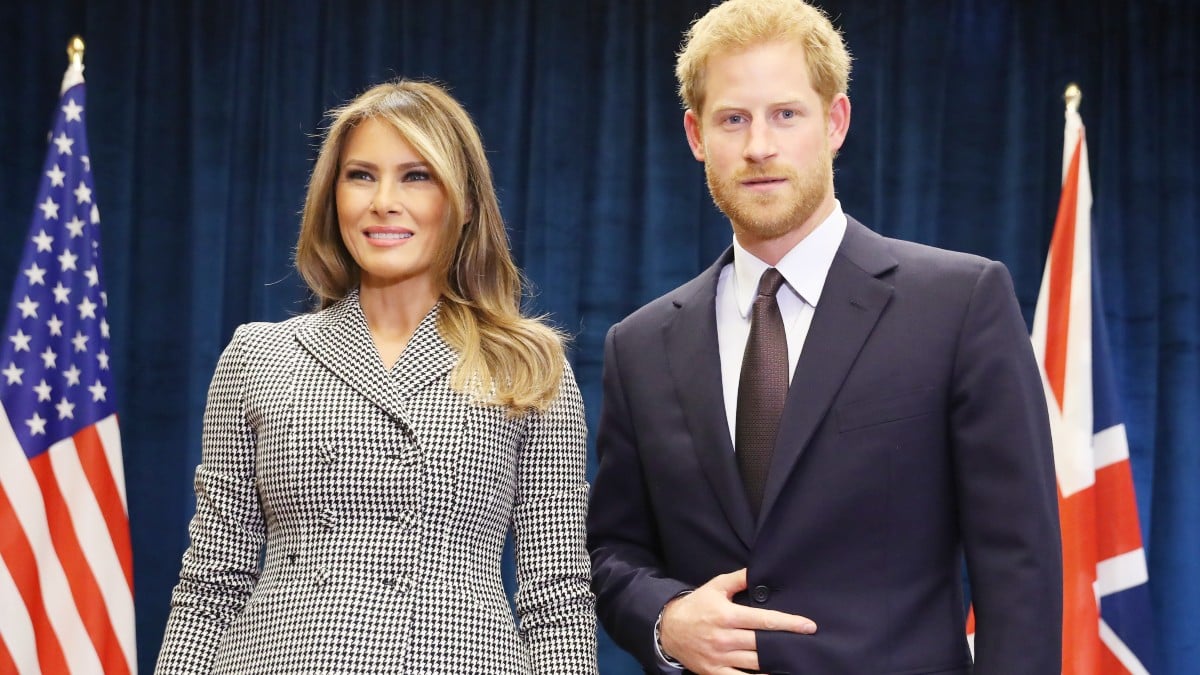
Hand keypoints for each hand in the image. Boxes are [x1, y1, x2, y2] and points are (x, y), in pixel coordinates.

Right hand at [660, 568, 815, 674]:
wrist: (668, 628)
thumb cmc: (696, 606)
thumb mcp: (715, 587)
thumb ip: (739, 578)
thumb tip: (759, 571)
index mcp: (728, 615)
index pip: (764, 620)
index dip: (789, 623)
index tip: (808, 626)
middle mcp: (725, 638)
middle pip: (763, 643)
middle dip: (786, 644)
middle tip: (808, 644)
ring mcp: (720, 657)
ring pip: (755, 664)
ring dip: (776, 662)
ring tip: (794, 659)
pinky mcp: (715, 672)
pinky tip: (773, 674)